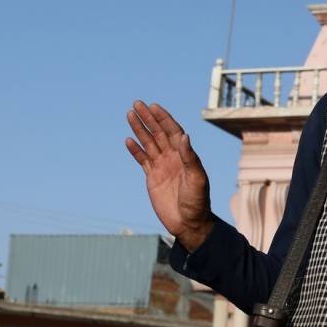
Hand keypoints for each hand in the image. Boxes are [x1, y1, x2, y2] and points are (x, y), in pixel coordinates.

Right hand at [125, 100, 214, 251]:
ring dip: (139, 129)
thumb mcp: (197, 179)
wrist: (189, 224)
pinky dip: (136, 150)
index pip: (172, 131)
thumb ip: (190, 158)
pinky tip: (128, 140)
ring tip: (129, 115)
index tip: (153, 106)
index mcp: (184, 156)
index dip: (163, 118)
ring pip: (148, 143)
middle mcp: (173, 158)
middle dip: (148, 118)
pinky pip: (142, 160)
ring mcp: (162, 167)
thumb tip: (184, 136)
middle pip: (158, 133)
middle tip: (136, 103)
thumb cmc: (198, 202)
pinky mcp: (152, 178)